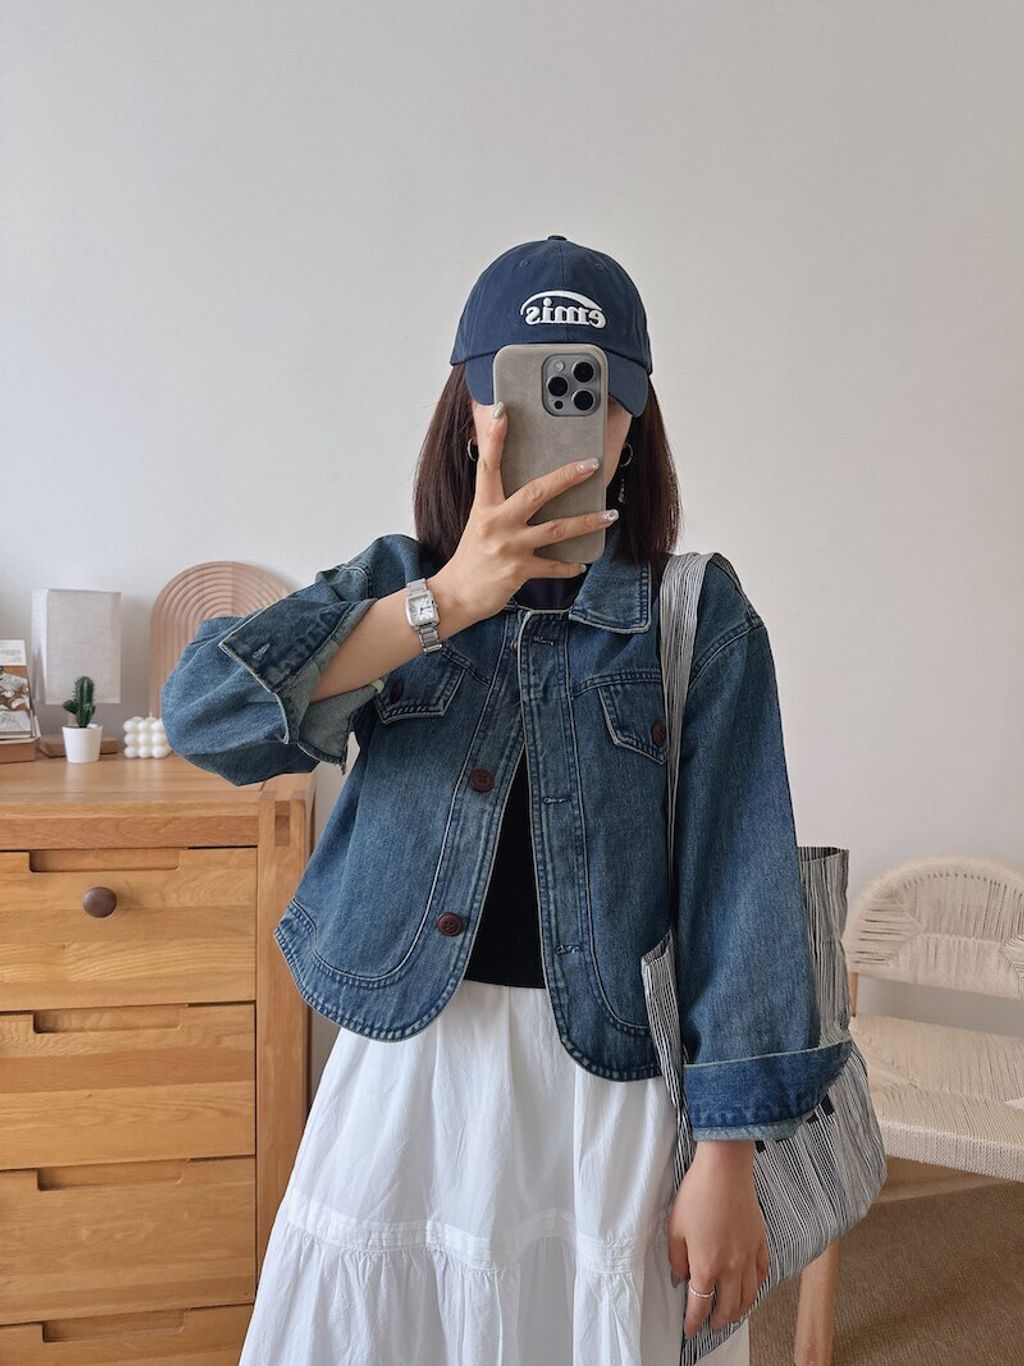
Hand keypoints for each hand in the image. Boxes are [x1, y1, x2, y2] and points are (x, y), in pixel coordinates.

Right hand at [432, 400, 617, 622]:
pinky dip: (569, 566)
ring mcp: (508, 547)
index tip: (502, 412)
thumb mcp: (478, 523)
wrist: (455, 595)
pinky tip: (581, 564)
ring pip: (555, 529)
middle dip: (566, 476)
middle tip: (591, 464)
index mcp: (484, 506)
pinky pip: (552, 565)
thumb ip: (496, 503)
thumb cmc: (470, 557)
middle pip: (536, 491)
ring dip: (586, 521)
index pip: (488, 465)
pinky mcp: (518, 570)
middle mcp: (496, 522)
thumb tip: (517, 485)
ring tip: (609, 514)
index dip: (495, 438)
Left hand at [666, 1141, 768, 1338]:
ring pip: (749, 1296)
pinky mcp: (760, 1242)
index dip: (694, 1322)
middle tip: (711, 1325)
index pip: (700, 1305)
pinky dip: (756, 1287)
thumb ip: (676, 1258)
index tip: (690, 1329)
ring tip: (731, 1314)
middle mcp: (731, 1267)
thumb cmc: (697, 1194)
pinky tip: (751, 1288)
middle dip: (719, 1321)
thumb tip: (680, 1277)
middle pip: (728, 1307)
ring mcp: (748, 1256)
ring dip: (739, 1310)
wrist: (725, 1170)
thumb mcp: (675, 1227)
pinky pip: (762, 1274)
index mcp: (706, 1265)